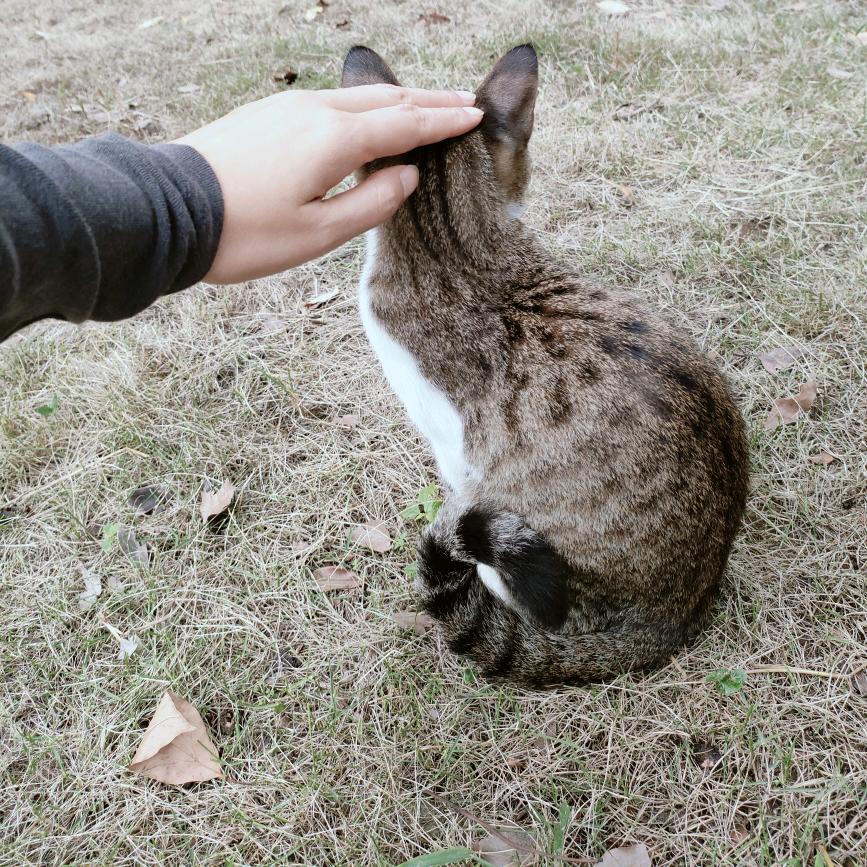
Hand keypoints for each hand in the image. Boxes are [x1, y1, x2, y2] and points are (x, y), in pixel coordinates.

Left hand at [177, 86, 482, 283]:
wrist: (170, 212)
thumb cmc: (244, 233)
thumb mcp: (317, 235)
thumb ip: (371, 204)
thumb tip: (406, 177)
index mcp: (334, 140)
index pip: (404, 124)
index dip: (443, 122)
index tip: (474, 116)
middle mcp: (314, 112)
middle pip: (385, 99)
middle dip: (428, 100)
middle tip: (462, 101)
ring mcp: (286, 109)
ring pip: (356, 96)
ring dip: (396, 100)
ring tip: (422, 106)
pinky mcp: (266, 116)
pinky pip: (329, 102)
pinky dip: (362, 107)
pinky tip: (366, 119)